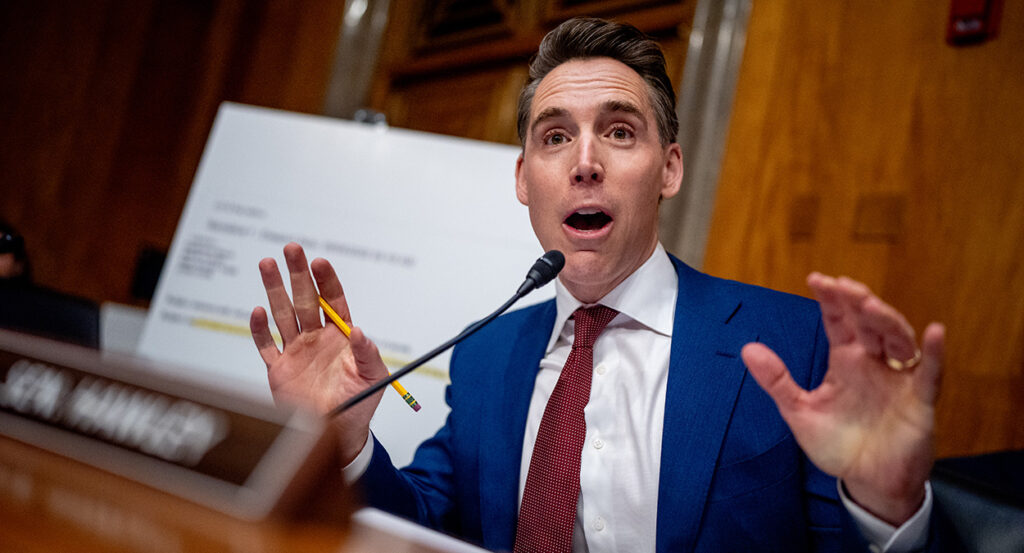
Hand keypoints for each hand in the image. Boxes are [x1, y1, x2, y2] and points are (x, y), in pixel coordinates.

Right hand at [250, 242, 388, 463]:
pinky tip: (257, 310)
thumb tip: (358, 331)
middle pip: (305, 299)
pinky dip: (260, 329)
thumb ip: (368, 354)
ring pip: (283, 314)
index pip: (332, 300)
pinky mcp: (279, 370)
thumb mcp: (373, 377)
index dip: (326, 281)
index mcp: (340, 336)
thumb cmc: (360, 403)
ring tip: (266, 263)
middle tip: (291, 249)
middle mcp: (316, 338)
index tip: (319, 262)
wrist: (339, 434)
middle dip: (297, 273)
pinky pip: (266, 345)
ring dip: (274, 289)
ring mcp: (296, 351)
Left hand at [741, 273, 944, 524]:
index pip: (839, 322)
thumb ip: (776, 381)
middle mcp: (873, 363)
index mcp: (845, 361)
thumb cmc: (837, 445)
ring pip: (898, 340)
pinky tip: (934, 332)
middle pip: (870, 324)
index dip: (831, 300)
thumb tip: (747, 349)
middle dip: (858, 303)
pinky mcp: (920, 401)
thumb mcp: (800, 411)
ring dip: (886, 321)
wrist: (867, 482)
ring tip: (870, 305)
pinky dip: (935, 353)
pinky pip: (931, 373)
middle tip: (844, 286)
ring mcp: (899, 379)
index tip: (816, 279)